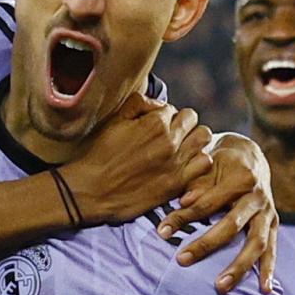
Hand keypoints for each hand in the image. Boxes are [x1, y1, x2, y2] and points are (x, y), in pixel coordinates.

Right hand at [60, 94, 210, 227]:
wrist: (90, 191)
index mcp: (154, 122)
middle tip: (169, 135)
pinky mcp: (177, 183)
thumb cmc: (97, 154)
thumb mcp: (113, 120)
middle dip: (182, 124)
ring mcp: (176, 163)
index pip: (173, 109)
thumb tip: (158, 105)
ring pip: (204, 138)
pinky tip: (184, 164)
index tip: (153, 127)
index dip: (163, 116)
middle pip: (192, 120)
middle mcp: (169, 140)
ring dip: (193, 139)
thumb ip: (138, 104)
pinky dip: (197, 160)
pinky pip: (204, 163)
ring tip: (180, 147)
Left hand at [160, 133, 277, 293]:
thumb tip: (184, 202)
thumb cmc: (220, 161)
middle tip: (182, 260)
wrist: (252, 156)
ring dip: (239, 267)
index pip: (207, 203)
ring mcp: (268, 213)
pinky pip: (272, 250)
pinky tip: (264, 291)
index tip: (161, 232)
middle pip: (231, 226)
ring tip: (220, 287)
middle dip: (206, 245)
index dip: (183, 217)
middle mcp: (257, 197)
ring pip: (256, 243)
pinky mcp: (273, 225)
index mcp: (240, 178)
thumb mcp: (207, 163)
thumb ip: (197, 183)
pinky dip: (269, 271)